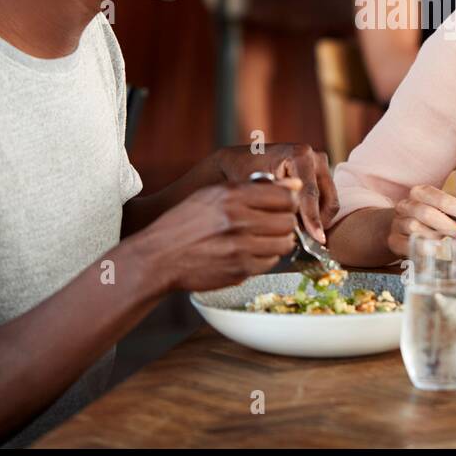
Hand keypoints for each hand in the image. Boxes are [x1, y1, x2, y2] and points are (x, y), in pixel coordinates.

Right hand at [142, 178, 302, 292]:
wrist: (159, 257)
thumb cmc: (186, 222)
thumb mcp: (214, 194)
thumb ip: (255, 187)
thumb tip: (295, 184)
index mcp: (232, 196)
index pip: (285, 195)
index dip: (288, 200)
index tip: (282, 204)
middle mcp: (237, 221)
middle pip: (288, 221)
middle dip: (284, 222)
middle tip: (272, 223)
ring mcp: (240, 248)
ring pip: (284, 244)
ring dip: (277, 241)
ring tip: (261, 238)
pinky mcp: (240, 271)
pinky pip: (271, 263)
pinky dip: (265, 258)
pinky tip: (249, 252)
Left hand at [214, 144, 337, 243]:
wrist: (243, 158)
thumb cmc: (246, 171)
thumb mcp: (257, 187)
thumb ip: (275, 204)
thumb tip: (294, 228)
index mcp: (300, 155)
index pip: (310, 193)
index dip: (313, 218)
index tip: (317, 239)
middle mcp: (315, 157)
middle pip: (327, 198)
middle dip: (319, 221)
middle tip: (306, 240)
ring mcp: (321, 165)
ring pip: (330, 201)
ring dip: (318, 219)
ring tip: (298, 230)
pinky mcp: (322, 175)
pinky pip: (327, 200)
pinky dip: (317, 213)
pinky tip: (300, 222)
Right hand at [387, 184, 455, 257]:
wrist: (399, 227)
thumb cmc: (428, 218)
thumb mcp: (444, 211)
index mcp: (421, 192)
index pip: (443, 199)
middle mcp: (406, 205)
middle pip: (427, 213)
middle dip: (450, 226)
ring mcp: (398, 222)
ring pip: (416, 229)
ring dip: (437, 238)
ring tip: (450, 244)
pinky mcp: (393, 240)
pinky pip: (409, 245)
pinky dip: (424, 249)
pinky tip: (436, 252)